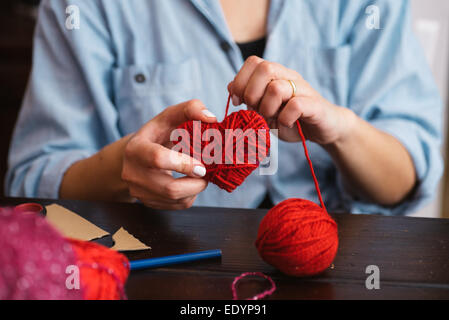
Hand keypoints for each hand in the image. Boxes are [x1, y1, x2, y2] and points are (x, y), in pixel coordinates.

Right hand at [121, 100, 216, 209]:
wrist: (139, 155)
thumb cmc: (158, 134)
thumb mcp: (170, 117)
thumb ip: (190, 109)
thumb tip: (211, 117)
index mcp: (136, 149)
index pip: (158, 159)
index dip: (184, 164)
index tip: (201, 166)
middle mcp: (132, 173)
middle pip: (169, 188)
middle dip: (195, 183)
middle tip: (206, 173)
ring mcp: (139, 191)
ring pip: (175, 200)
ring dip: (195, 189)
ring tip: (200, 176)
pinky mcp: (148, 203)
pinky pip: (176, 206)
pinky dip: (190, 196)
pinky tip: (189, 183)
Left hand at [228, 56, 353, 143]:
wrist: (324, 128)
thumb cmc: (291, 118)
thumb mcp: (265, 110)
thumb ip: (249, 98)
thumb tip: (231, 88)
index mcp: (275, 75)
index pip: (253, 62)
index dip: (240, 81)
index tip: (238, 102)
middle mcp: (289, 77)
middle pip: (264, 68)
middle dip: (252, 93)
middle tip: (255, 111)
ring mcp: (303, 89)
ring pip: (277, 88)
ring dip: (267, 109)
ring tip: (271, 120)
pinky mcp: (315, 105)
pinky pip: (296, 105)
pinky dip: (285, 118)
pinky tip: (286, 124)